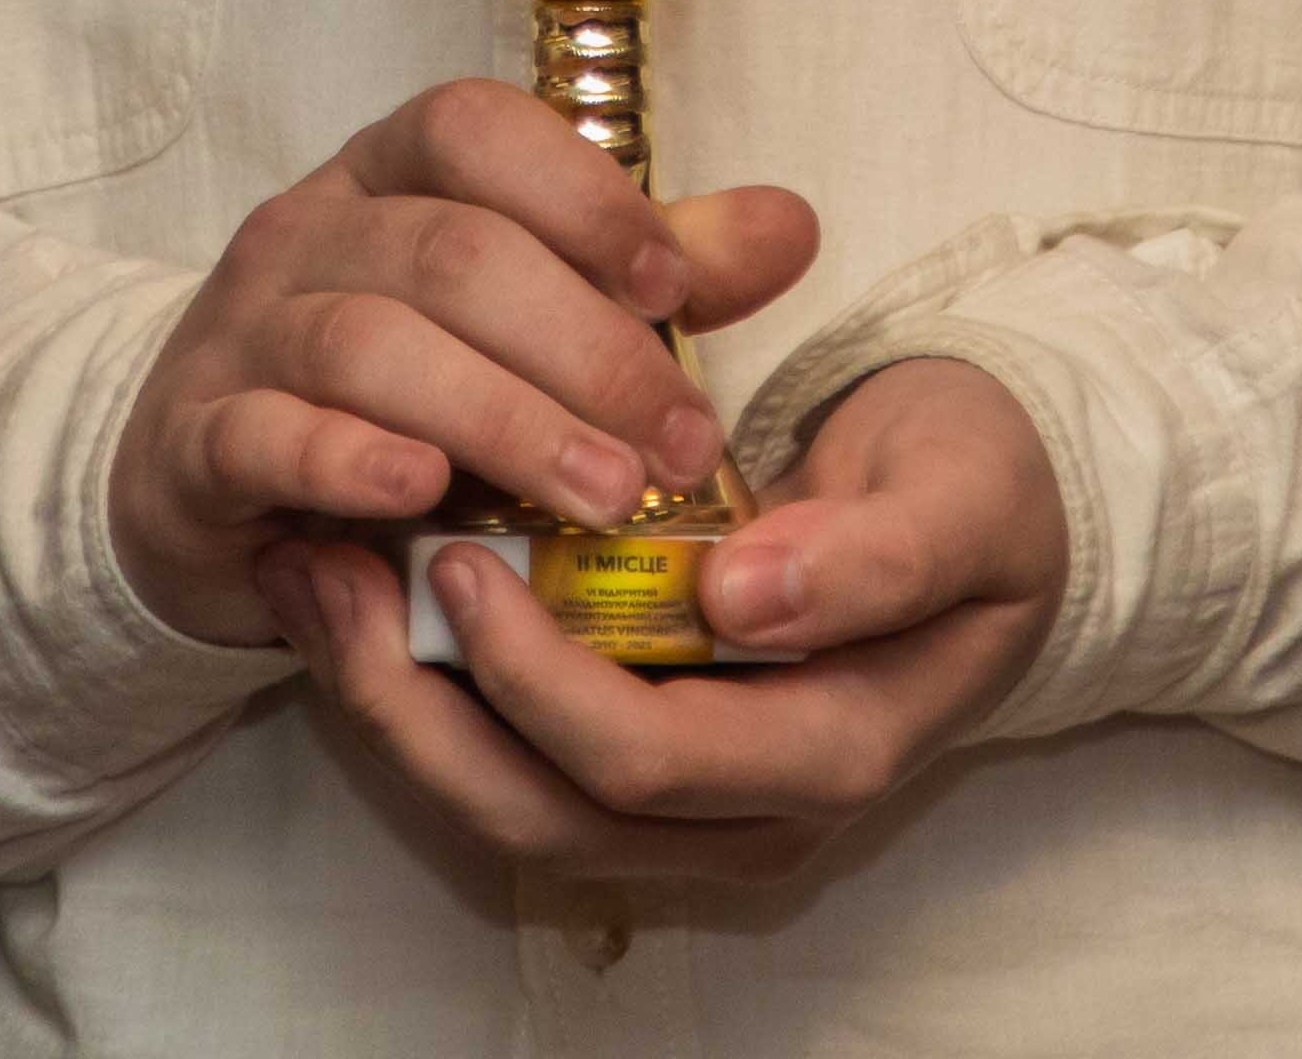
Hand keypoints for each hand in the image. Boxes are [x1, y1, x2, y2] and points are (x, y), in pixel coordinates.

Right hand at [109, 82, 814, 648]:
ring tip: (600, 494)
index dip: (582, 196)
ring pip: (371, 344)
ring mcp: (242, 330)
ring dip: (503, 420)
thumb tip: (792, 226)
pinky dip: (346, 459)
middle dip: (585, 349)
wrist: (208, 481)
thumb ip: (640, 269)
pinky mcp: (194, 442)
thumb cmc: (395, 383)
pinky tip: (422, 494)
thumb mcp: (517, 311)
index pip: (475, 130)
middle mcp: (310, 228)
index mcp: (390, 172)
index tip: (676, 293)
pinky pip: (265, 433)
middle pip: (453, 253)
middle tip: (680, 448)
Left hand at [250, 354, 1066, 882]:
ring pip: (503, 803)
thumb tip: (744, 602)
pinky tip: (356, 587)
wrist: (991, 505)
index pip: (642, 760)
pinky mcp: (639, 761)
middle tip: (329, 570)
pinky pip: (508, 758)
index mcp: (832, 752)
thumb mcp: (960, 493)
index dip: (533, 679)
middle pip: (542, 813)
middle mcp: (748, 811)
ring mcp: (689, 803)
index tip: (459, 561)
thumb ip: (872, 557)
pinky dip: (420, 688)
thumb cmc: (974, 488)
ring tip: (310, 576)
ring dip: (392, 703)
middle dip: (413, 707)